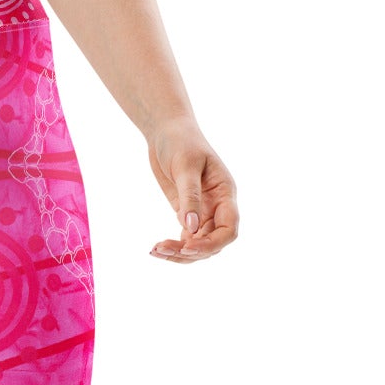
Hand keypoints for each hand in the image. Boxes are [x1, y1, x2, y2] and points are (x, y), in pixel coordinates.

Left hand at [147, 118, 238, 261]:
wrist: (167, 131)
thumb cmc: (181, 142)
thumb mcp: (185, 166)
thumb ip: (190, 197)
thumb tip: (191, 228)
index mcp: (225, 193)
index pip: (229, 229)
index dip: (212, 243)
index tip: (188, 247)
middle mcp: (217, 206)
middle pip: (213, 242)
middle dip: (191, 251)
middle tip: (162, 249)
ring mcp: (202, 211)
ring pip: (198, 244)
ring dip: (180, 253)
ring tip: (156, 251)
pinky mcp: (186, 213)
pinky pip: (186, 238)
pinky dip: (173, 247)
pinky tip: (156, 249)